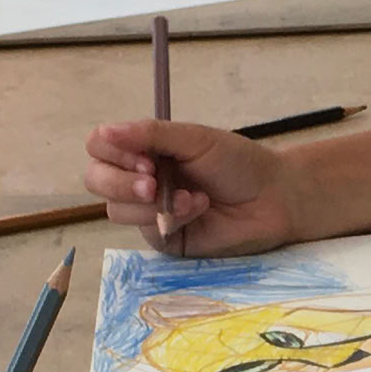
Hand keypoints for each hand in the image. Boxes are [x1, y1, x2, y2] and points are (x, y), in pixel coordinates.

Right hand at [81, 118, 301, 255]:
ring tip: (190, 197)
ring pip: (115, 210)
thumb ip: (150, 134)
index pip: (100, 147)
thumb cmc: (238, 163)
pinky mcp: (164, 239)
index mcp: (144, 149)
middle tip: (152, 182)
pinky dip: (169, 218)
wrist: (274, 198)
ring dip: (149, 203)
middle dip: (120, 182)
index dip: (111, 152)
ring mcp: (149, 211)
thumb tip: (104, 132)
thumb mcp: (194, 139)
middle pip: (96, 180)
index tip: (142, 156)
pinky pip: (145, 232)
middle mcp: (140, 178)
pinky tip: (198, 208)